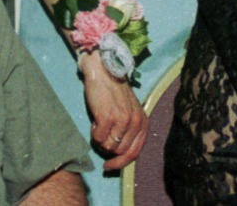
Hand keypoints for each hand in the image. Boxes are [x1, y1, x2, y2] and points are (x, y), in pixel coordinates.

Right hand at [79, 53, 147, 169]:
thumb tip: (119, 153)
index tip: (109, 165)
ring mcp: (122, 120)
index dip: (121, 163)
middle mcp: (135, 122)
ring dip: (100, 139)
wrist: (104, 70)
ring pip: (108, 146)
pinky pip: (98, 138)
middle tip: (101, 134)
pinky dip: (93, 133)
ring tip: (99, 123)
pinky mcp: (108, 117)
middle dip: (107, 148)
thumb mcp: (129, 111)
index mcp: (143, 122)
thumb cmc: (114, 91)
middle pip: (120, 152)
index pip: (134, 153)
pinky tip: (95, 121)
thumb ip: (129, 130)